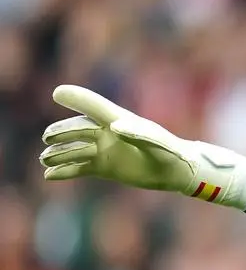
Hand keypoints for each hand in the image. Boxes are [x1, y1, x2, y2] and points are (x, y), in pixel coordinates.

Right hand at [40, 85, 245, 205]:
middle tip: (48, 139)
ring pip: (75, 149)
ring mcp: (104, 150)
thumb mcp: (157, 142)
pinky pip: (79, 169)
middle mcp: (107, 133)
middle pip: (77, 129)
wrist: (178, 172)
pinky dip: (64, 172)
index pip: (94, 107)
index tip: (58, 93)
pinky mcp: (104, 167)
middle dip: (61, 133)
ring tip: (44, 160)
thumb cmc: (171, 152)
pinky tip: (49, 176)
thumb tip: (115, 127)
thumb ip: (138, 132)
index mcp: (119, 121)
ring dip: (59, 153)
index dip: (77, 99)